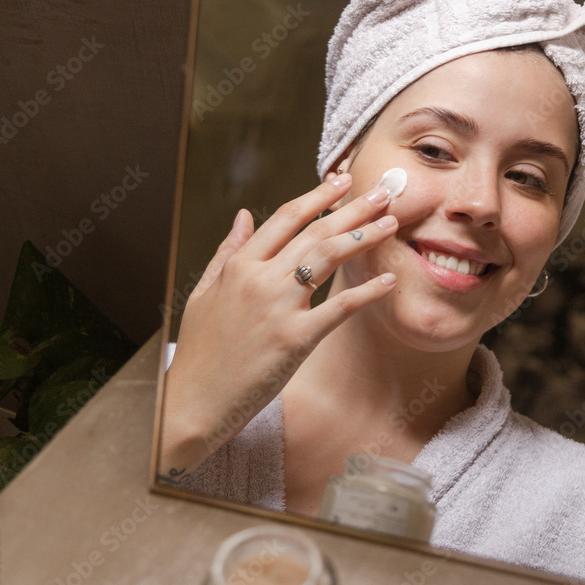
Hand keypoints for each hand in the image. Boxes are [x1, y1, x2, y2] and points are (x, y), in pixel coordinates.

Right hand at [159, 173, 397, 473]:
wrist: (193, 403)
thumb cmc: (199, 353)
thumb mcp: (203, 293)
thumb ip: (226, 252)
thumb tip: (243, 215)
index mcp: (238, 266)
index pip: (285, 218)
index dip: (318, 196)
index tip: (341, 181)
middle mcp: (259, 279)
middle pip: (315, 232)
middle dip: (353, 208)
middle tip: (383, 192)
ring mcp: (279, 307)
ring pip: (328, 257)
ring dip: (364, 236)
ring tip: (390, 223)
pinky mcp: (296, 339)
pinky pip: (339, 307)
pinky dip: (367, 292)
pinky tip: (388, 280)